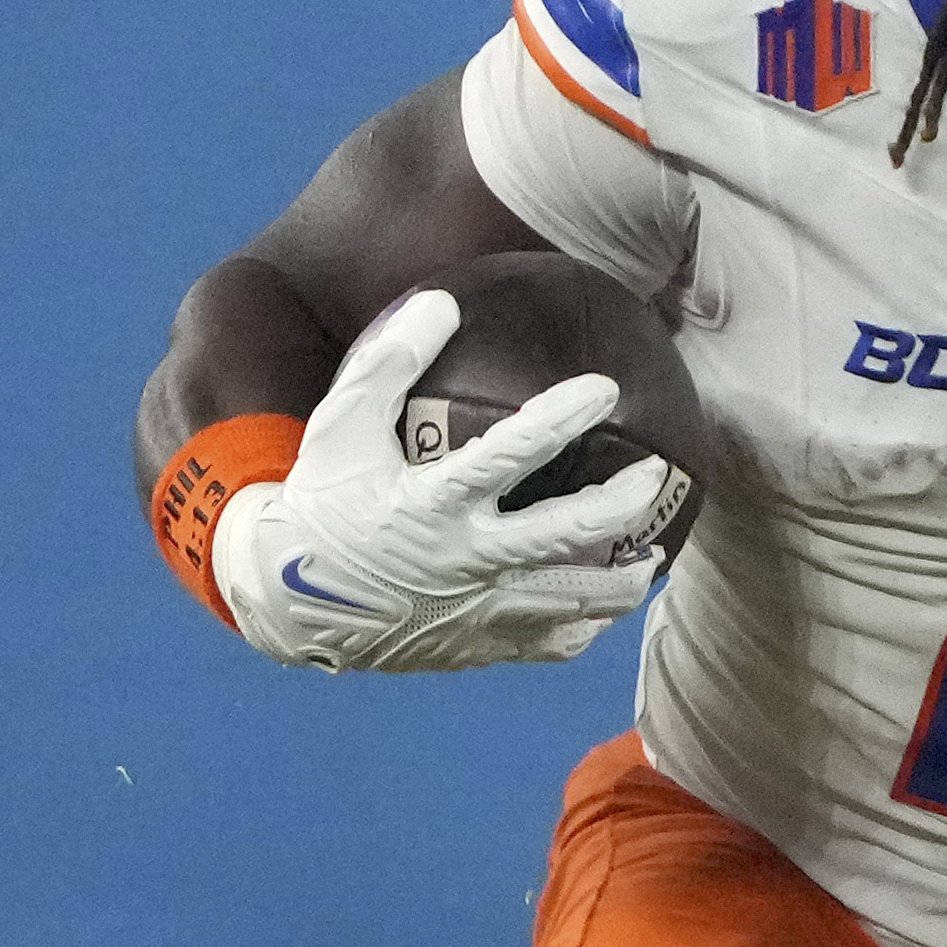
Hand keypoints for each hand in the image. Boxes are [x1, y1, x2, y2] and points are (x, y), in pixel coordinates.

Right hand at [213, 288, 670, 670]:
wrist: (293, 600)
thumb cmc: (324, 498)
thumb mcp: (339, 425)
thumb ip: (387, 361)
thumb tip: (442, 300)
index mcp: (429, 503)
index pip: (507, 455)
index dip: (559, 419)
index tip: (605, 388)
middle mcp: (461, 560)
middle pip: (561, 537)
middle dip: (619, 507)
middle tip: (653, 476)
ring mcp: (474, 611)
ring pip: (568, 601)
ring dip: (618, 581)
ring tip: (652, 559)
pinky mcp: (476, 646)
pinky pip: (546, 644)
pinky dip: (582, 628)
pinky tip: (602, 608)